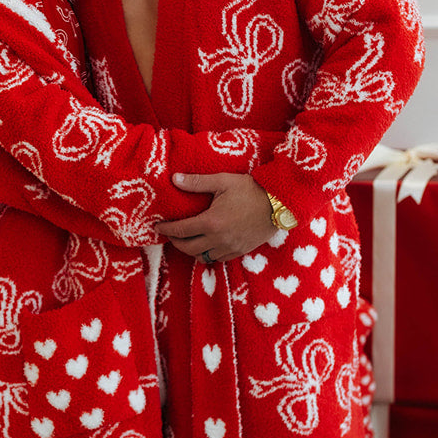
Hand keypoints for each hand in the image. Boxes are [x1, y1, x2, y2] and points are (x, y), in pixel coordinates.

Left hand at [155, 172, 275, 261]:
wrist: (279, 203)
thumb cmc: (251, 189)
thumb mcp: (222, 181)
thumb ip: (196, 182)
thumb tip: (174, 179)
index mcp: (211, 222)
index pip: (181, 230)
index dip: (166, 229)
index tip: (158, 226)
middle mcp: (218, 239)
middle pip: (188, 248)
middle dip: (175, 242)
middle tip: (170, 234)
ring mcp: (230, 247)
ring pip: (202, 257)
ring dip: (191, 250)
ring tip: (187, 240)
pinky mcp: (240, 251)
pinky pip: (217, 259)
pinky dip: (207, 254)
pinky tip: (206, 244)